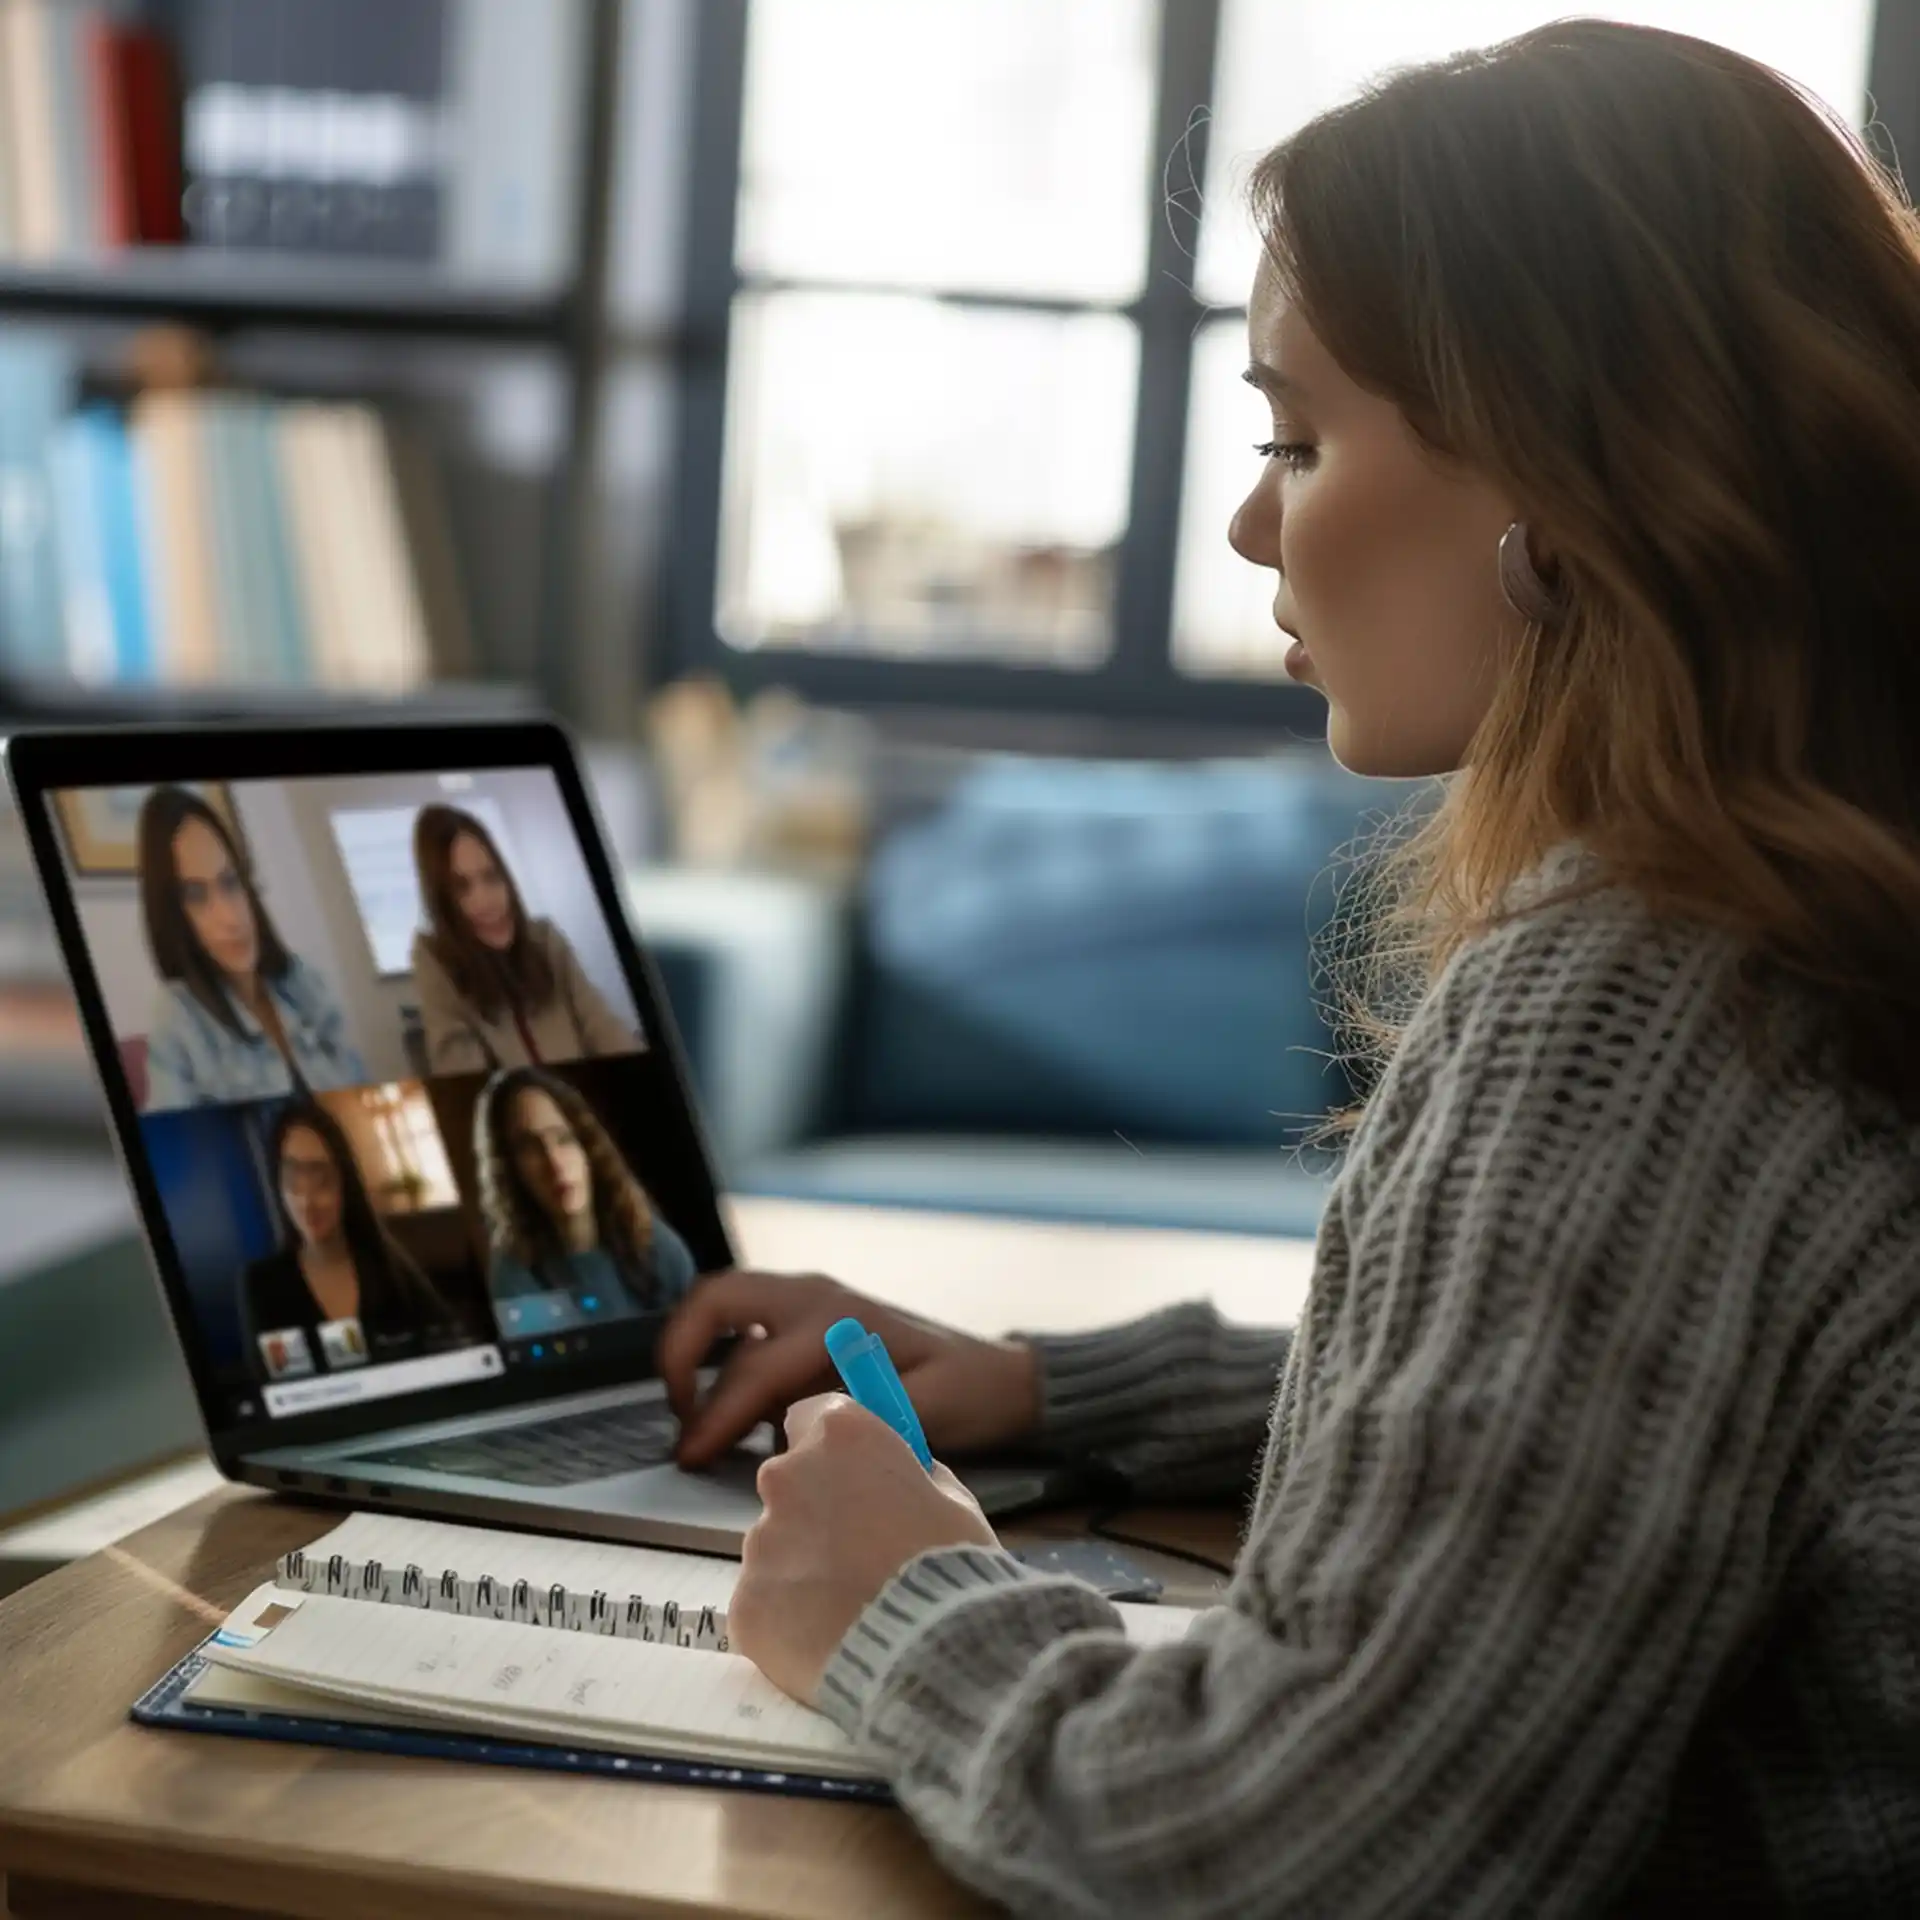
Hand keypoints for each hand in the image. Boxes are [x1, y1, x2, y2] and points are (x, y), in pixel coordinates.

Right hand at [656, 1269, 1041, 1467]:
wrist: (997, 1376)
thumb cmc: (965, 1392)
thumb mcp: (924, 1409)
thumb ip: (864, 1417)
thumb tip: (802, 1432)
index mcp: (835, 1320)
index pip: (753, 1366)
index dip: (716, 1414)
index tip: (692, 1455)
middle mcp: (813, 1300)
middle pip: (716, 1300)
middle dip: (679, 1351)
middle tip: (675, 1413)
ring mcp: (808, 1304)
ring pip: (725, 1308)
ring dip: (696, 1353)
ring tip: (695, 1419)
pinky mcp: (808, 1323)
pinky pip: (747, 1331)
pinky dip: (725, 1362)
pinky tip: (739, 1417)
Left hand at [729, 1392, 1000, 1701]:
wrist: (930, 1651)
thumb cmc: (952, 1566)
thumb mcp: (951, 1500)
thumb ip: (910, 1476)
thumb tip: (893, 1480)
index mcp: (840, 1436)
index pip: (811, 1417)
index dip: (832, 1447)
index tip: (850, 1472)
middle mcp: (786, 1476)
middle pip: (789, 1483)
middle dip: (816, 1509)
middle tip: (857, 1553)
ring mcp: (759, 1543)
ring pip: (775, 1547)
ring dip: (802, 1567)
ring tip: (849, 1609)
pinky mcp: (744, 1605)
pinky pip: (764, 1604)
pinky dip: (788, 1620)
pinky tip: (827, 1642)